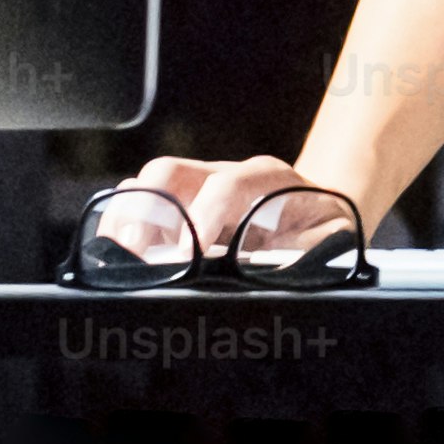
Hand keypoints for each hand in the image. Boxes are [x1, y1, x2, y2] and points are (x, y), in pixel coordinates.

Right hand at [93, 150, 366, 272]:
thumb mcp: (330, 241)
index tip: (186, 255)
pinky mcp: (182, 202)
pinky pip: (142, 201)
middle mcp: (225, 174)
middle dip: (145, 210)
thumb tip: (270, 272)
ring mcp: (198, 185)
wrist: (322, 207)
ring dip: (125, 219)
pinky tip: (118, 257)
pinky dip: (124, 226)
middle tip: (131, 255)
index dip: (204, 216)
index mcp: (267, 180)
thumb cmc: (323, 228)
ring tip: (113, 259)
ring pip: (147, 184)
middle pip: (171, 171)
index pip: (228, 186)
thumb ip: (305, 254)